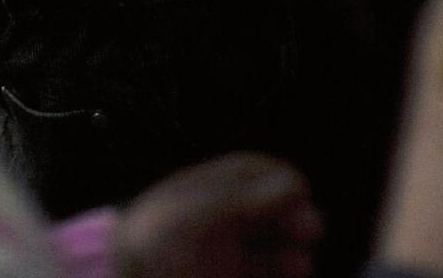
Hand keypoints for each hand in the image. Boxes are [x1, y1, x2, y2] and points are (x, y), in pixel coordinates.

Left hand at [116, 153, 322, 277]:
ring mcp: (230, 255)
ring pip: (276, 251)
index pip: (258, 175)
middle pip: (274, 214)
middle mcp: (227, 220)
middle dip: (295, 219)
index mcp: (214, 190)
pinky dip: (281, 275)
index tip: (299, 191)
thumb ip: (248, 200)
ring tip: (300, 264)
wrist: (131, 277)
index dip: (281, 182)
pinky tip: (292, 274)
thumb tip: (297, 182)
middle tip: (311, 229)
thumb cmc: (161, 240)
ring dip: (293, 255)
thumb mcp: (203, 215)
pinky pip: (265, 275)